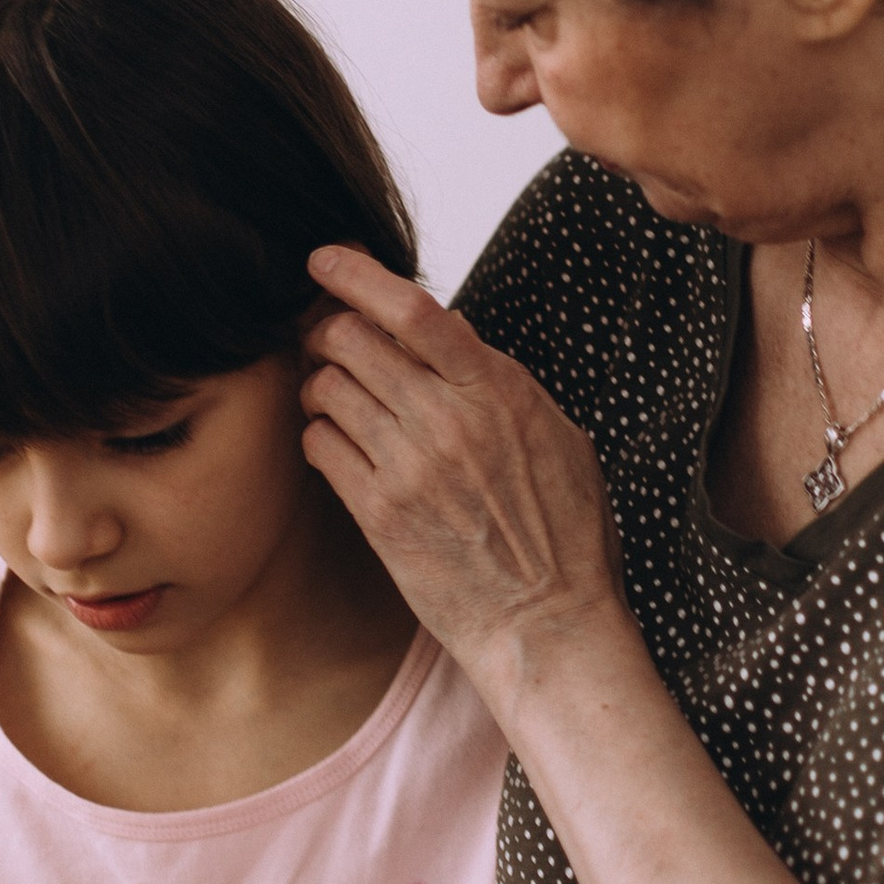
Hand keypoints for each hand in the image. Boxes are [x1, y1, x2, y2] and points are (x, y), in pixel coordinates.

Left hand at [300, 247, 627, 700]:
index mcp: (498, 390)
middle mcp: (448, 421)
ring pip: (327, 389)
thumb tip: (452, 338)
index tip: (326, 260)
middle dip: (329, 331)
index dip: (357, 275)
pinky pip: (320, 446)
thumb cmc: (563, 532)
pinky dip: (320, 435)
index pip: (414, 309)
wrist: (547, 623)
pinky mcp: (380, 514)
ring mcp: (409, 468)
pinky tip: (340, 446)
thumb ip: (499, 384)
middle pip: (352, 340)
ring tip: (338, 401)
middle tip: (327, 341)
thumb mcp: (557, 436)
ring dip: (321, 385)